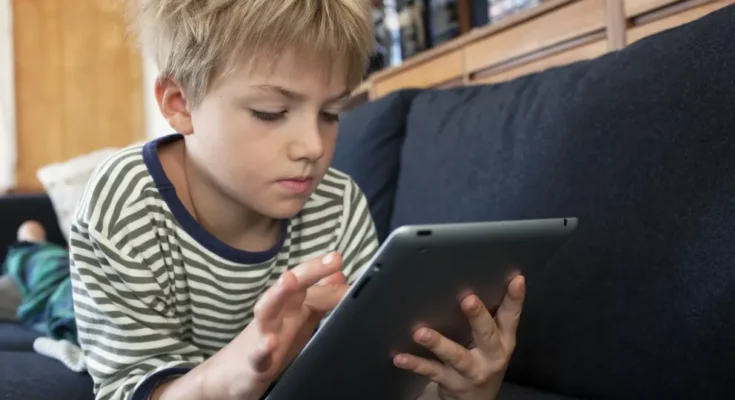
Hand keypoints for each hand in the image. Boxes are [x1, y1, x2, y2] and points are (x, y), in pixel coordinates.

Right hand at [199, 252, 347, 398]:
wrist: (229, 374)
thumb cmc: (270, 342)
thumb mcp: (299, 319)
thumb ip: (320, 299)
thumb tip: (338, 275)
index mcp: (289, 304)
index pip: (308, 282)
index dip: (325, 271)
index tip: (339, 258)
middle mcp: (276, 315)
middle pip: (291, 288)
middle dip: (310, 271)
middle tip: (333, 258)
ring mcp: (262, 336)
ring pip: (267, 310)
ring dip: (278, 294)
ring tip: (289, 279)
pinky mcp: (254, 363)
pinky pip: (257, 354)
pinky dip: (262, 348)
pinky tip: (270, 342)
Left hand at [394, 275, 525, 399]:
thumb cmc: (484, 359)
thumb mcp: (495, 340)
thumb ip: (490, 315)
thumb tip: (477, 277)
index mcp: (503, 339)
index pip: (511, 315)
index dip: (515, 298)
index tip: (516, 280)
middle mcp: (491, 355)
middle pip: (486, 335)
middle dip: (478, 317)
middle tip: (468, 299)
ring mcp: (472, 370)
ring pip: (456, 356)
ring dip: (438, 343)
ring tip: (421, 333)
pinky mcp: (452, 382)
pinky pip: (432, 371)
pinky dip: (415, 364)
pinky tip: (401, 357)